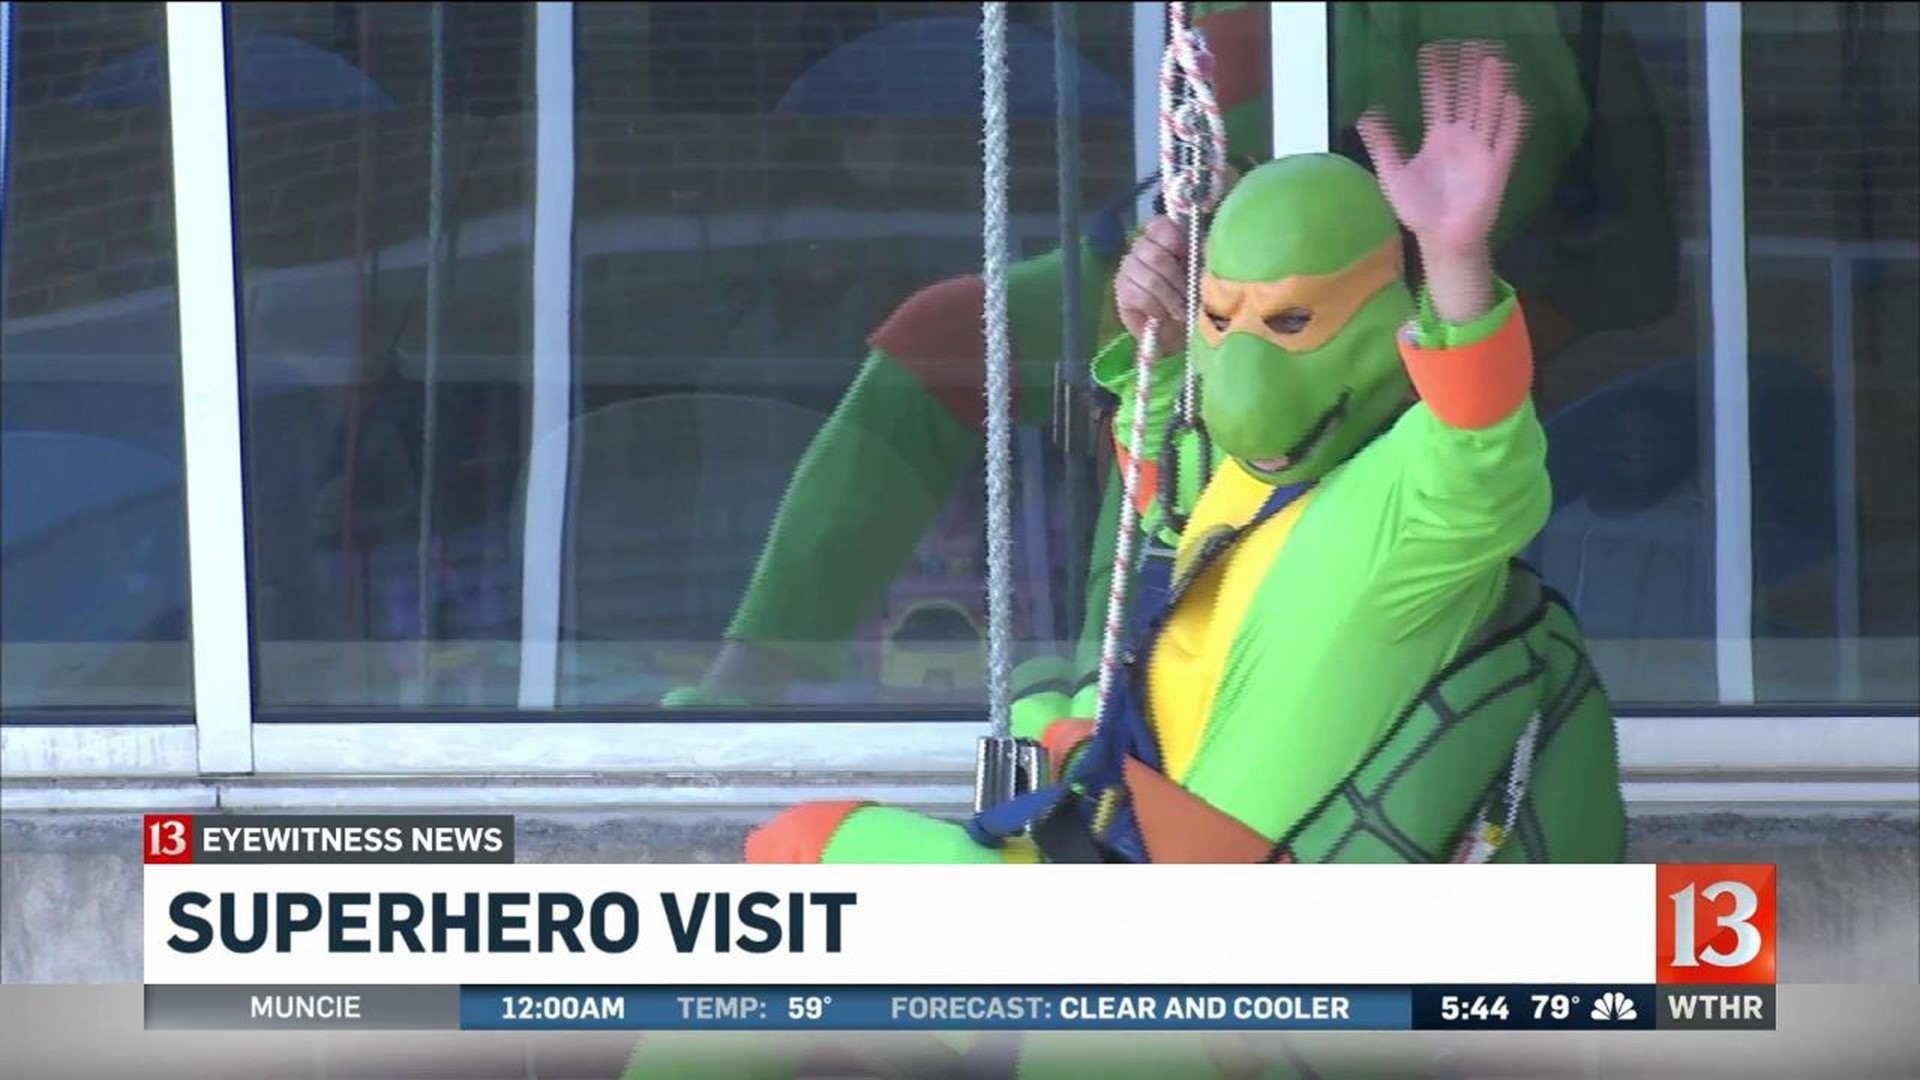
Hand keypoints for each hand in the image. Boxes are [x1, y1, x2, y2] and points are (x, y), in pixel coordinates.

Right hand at [1114, 216, 1192, 358]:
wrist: (1180, 330)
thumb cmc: (1195, 298)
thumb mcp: (1206, 274)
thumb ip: (1204, 257)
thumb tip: (1206, 251)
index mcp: (1165, 237)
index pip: (1162, 226)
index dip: (1177, 241)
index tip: (1191, 260)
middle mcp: (1142, 247)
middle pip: (1155, 256)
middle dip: (1178, 280)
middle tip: (1192, 297)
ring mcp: (1129, 268)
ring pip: (1150, 279)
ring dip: (1171, 298)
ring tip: (1182, 311)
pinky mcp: (1122, 291)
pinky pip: (1141, 297)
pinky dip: (1158, 309)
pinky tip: (1165, 316)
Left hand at [1357, 40, 1527, 264]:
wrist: (1440, 240)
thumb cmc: (1418, 210)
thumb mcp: (1392, 175)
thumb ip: (1383, 145)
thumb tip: (1366, 115)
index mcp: (1438, 138)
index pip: (1439, 99)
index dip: (1436, 76)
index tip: (1433, 52)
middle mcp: (1461, 138)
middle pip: (1467, 98)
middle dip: (1468, 73)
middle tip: (1471, 45)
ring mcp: (1480, 151)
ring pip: (1488, 113)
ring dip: (1490, 89)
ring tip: (1492, 63)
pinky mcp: (1496, 168)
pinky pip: (1506, 141)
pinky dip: (1510, 121)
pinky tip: (1512, 99)